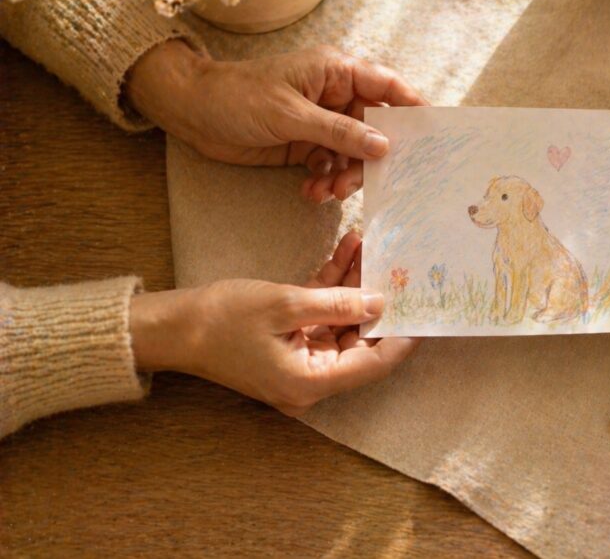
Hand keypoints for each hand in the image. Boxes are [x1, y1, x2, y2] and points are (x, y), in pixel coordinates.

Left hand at [126, 40, 427, 202]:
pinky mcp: (306, 146)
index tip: (432, 133)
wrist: (192, 113)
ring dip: (345, 177)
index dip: (412, 107)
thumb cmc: (238, 97)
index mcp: (336, 72)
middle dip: (370, 159)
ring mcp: (321, 122)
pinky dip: (325, 181)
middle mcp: (335, 96)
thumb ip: (339, 132)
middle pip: (374, 129)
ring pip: (353, 154)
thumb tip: (384, 146)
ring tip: (325, 192)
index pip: (387, 86)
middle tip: (359, 183)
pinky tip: (311, 191)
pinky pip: (331, 166)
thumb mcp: (291, 115)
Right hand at [129, 231, 418, 415]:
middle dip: (379, 301)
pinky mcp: (288, 343)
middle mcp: (310, 379)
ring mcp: (299, 361)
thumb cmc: (221, 319)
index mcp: (311, 382)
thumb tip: (380, 302)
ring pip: (342, 322)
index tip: (425, 307)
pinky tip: (346, 249)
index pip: (373, 363)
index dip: (403, 336)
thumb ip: (336, 303)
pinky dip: (331, 288)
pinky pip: (320, 316)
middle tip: (400, 264)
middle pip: (361, 341)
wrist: (169, 327)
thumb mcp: (283, 305)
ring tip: (372, 244)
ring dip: (354, 285)